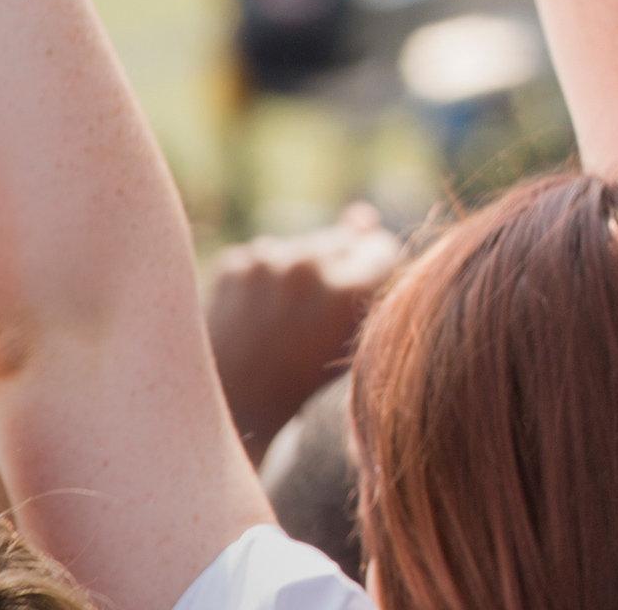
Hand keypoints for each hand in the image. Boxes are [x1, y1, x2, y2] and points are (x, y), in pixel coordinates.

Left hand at [203, 203, 401, 457]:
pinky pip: (266, 256)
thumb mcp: (349, 329)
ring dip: (300, 271)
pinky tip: (257, 316)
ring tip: (283, 321)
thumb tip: (362, 213)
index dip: (373, 275)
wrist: (234, 404)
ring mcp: (266, 261)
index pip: (382, 248)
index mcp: (347, 290)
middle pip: (345, 240)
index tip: (353, 304)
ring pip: (304, 247)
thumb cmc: (303, 375)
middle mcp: (308, 267)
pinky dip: (265, 279)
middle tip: (315, 316)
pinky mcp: (235, 263)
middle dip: (338, 267)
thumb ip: (365, 270)